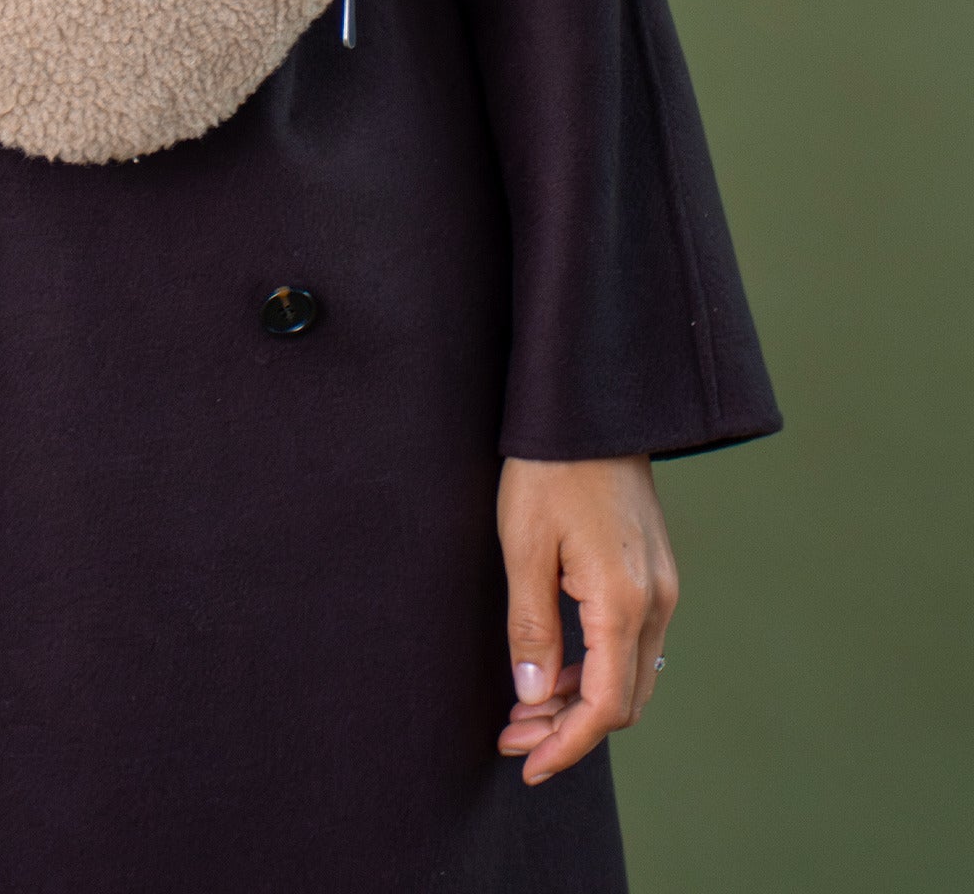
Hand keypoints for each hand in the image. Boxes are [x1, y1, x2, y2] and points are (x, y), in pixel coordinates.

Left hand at [496, 455, 677, 783]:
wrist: (590, 409)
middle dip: (569, 731)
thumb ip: (530, 626)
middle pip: (623, 700)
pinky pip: (633, 644)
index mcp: (624, 602)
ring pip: (630, 675)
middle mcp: (656, 602)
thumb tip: (533, 697)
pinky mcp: (655, 572)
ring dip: (582, 701)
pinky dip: (596, 668)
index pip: (605, 706)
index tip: (527, 766)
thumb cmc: (549, 469)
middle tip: (513, 738)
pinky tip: (555, 668)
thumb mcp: (523, 546)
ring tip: (525, 710)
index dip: (567, 746)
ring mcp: (662, 587)